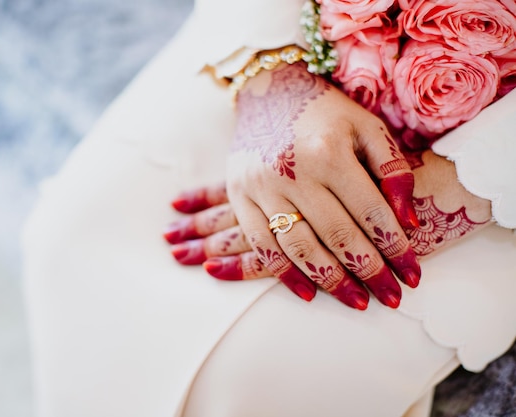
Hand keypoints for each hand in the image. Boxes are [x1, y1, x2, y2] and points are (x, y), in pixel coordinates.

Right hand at [167, 62, 421, 309]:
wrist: (269, 91)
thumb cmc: (326, 112)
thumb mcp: (367, 127)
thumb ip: (392, 170)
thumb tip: (407, 223)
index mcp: (329, 151)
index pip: (371, 211)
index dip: (395, 247)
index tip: (413, 274)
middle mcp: (293, 170)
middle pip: (337, 234)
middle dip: (369, 272)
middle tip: (391, 299)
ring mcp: (262, 185)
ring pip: (298, 246)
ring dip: (330, 280)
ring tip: (355, 302)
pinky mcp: (240, 195)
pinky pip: (261, 244)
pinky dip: (284, 273)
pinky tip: (308, 293)